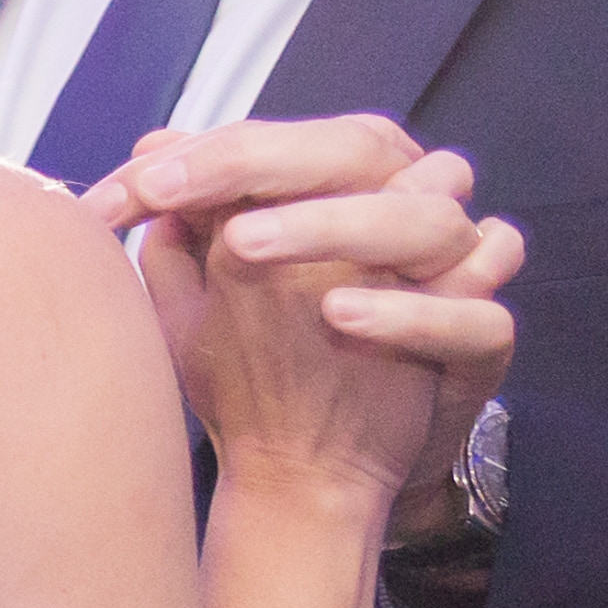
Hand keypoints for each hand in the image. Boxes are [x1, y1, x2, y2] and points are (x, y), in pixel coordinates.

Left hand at [84, 116, 524, 499]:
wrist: (317, 469)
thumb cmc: (261, 366)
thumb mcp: (207, 292)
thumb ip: (188, 219)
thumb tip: (152, 147)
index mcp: (343, 192)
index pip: (287, 138)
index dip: (204, 152)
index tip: (127, 186)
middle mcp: (404, 217)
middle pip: (359, 147)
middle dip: (254, 160)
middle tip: (168, 190)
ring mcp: (453, 277)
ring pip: (426, 216)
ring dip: (329, 223)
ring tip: (241, 246)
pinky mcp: (480, 344)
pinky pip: (476, 315)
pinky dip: (409, 313)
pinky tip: (337, 315)